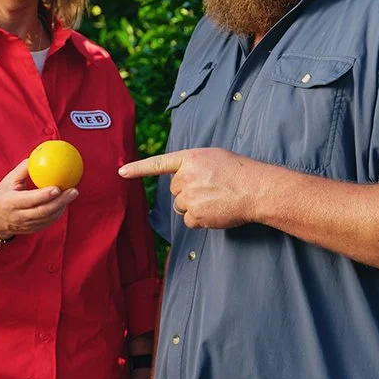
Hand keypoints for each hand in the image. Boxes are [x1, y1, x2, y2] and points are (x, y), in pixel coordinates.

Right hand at [0, 156, 76, 239]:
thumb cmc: (3, 194)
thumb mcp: (8, 180)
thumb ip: (24, 168)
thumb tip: (40, 155)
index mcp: (11, 202)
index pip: (29, 200)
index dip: (44, 195)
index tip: (57, 187)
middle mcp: (19, 216)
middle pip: (43, 211)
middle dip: (61, 201)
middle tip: (74, 190)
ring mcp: (26, 225)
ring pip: (49, 218)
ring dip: (62, 206)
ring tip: (72, 193)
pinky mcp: (33, 230)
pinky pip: (49, 222)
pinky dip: (59, 212)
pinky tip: (65, 202)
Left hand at [119, 148, 262, 229]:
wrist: (257, 189)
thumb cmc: (240, 172)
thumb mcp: (214, 157)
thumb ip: (194, 165)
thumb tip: (182, 182)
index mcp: (190, 158)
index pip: (158, 163)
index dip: (138, 168)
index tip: (121, 172)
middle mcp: (186, 177)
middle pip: (175, 190)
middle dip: (188, 191)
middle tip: (211, 189)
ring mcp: (189, 196)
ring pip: (181, 206)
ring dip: (194, 206)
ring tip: (216, 199)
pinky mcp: (195, 215)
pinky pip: (189, 221)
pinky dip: (200, 220)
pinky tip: (216, 211)